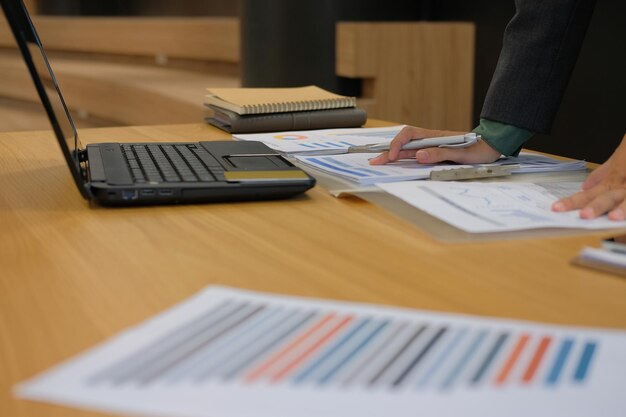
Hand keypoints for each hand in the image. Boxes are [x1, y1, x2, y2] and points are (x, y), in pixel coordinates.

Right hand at [369, 125, 500, 164]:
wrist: (490, 146)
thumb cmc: (478, 149)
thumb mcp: (461, 154)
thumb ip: (440, 153)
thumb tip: (419, 155)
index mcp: (434, 136)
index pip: (409, 135)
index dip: (398, 145)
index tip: (393, 157)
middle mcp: (430, 139)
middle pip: (404, 143)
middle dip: (387, 151)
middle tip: (374, 161)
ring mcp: (430, 146)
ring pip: (406, 149)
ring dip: (392, 155)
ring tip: (379, 162)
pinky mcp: (433, 152)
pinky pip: (414, 154)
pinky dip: (402, 158)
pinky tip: (395, 162)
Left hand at [552, 134, 625, 219]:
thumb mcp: (619, 158)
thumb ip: (603, 173)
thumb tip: (585, 187)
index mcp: (613, 180)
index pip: (587, 194)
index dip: (572, 201)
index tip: (556, 208)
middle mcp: (623, 184)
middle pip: (607, 197)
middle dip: (596, 207)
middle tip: (584, 215)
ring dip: (622, 209)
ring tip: (614, 218)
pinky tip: (623, 218)